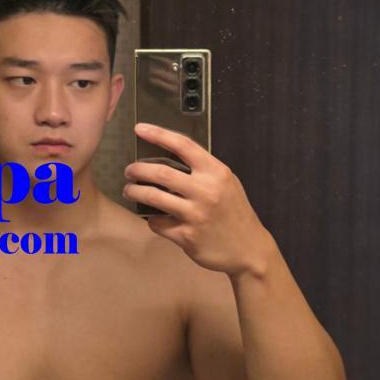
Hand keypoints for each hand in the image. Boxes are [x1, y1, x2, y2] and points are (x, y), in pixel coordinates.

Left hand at [122, 123, 272, 276]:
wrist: (249, 250)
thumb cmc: (235, 214)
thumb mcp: (228, 184)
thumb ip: (204, 171)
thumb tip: (171, 158)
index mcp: (217, 173)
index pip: (183, 145)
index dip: (158, 134)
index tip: (140, 129)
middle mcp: (206, 191)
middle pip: (161, 172)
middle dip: (138, 169)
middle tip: (130, 171)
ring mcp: (196, 215)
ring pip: (153, 197)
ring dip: (135, 192)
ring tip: (130, 190)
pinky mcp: (187, 236)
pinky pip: (158, 223)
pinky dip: (152, 219)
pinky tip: (154, 218)